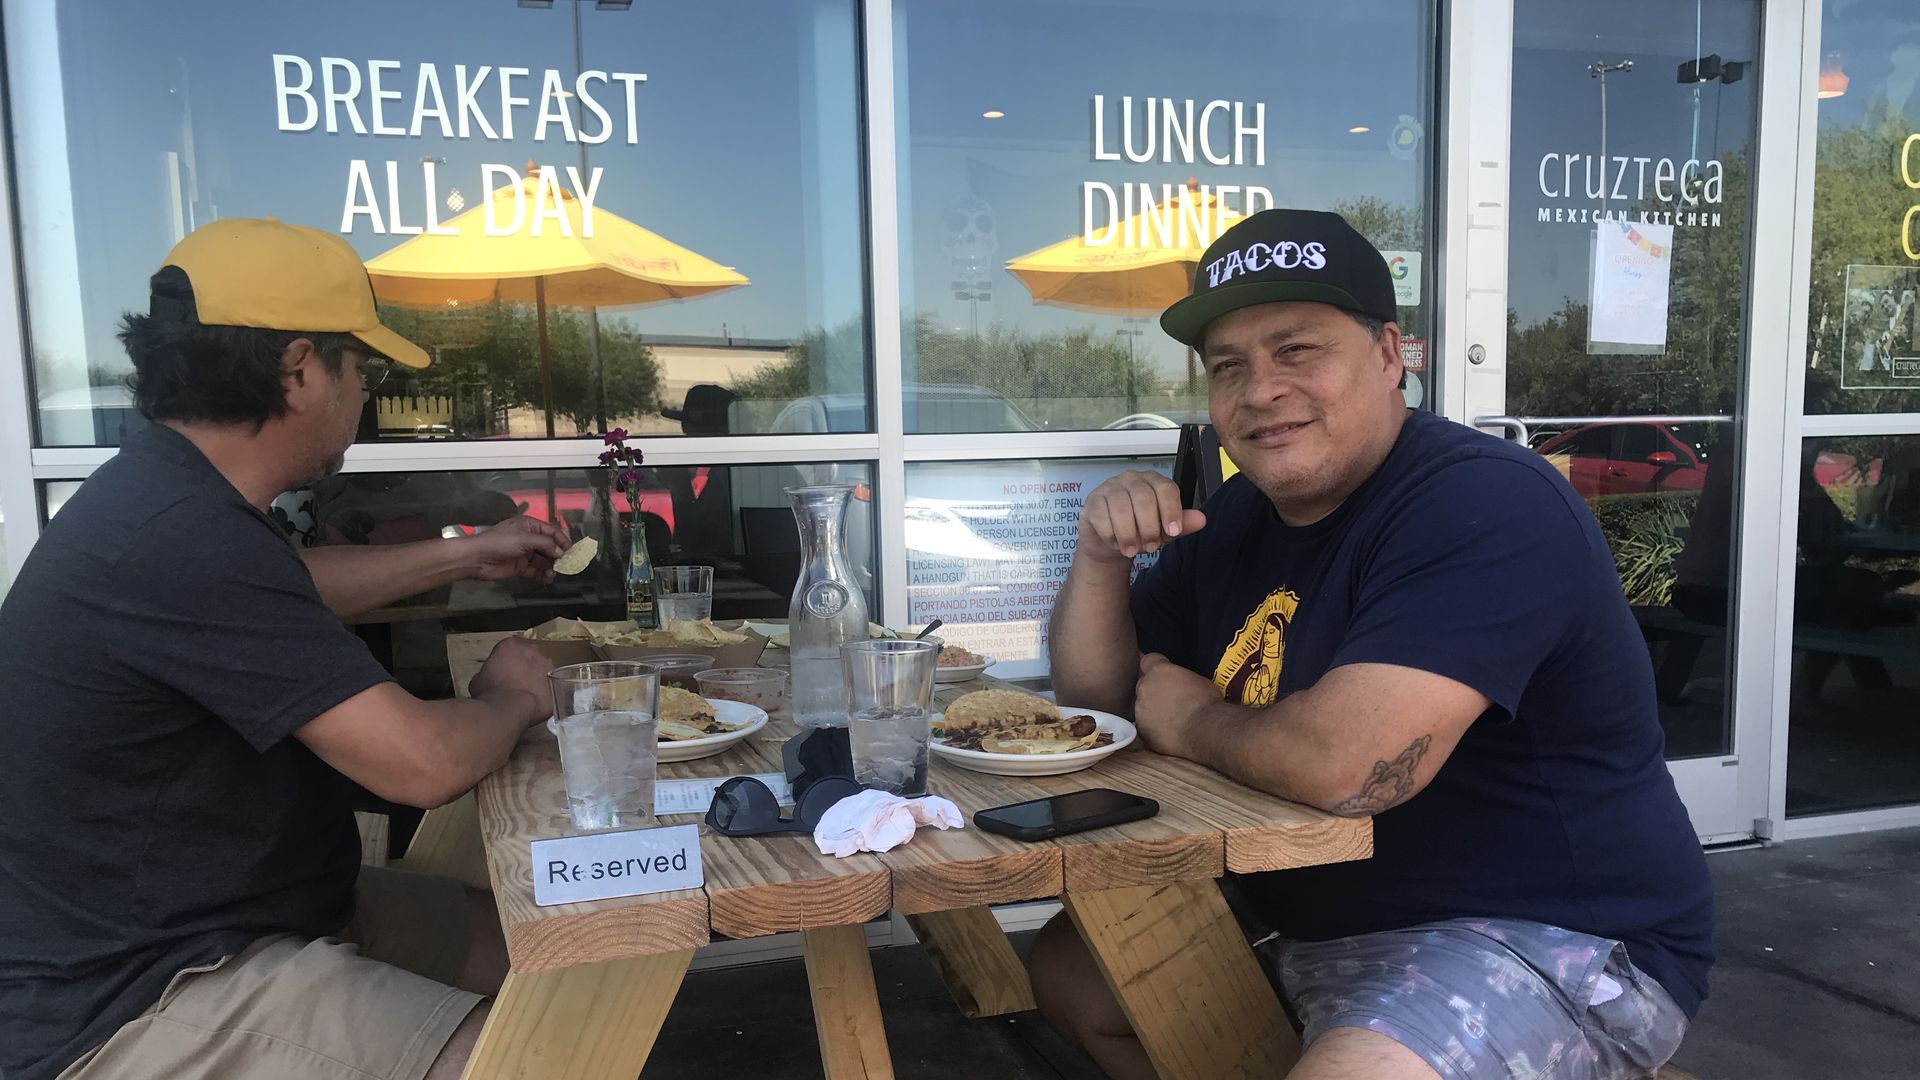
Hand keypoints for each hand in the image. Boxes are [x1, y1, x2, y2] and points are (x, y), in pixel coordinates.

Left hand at [462, 517, 569, 583]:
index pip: (552, 532)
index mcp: (530, 526)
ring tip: (553, 573)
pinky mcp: (521, 566)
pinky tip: (547, 579)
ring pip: (544, 560)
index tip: (571, 551)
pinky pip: (536, 570)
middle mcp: (529, 539)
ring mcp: (525, 553)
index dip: (562, 541)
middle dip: (558, 556)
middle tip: (566, 565)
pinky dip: (543, 575)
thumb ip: (545, 544)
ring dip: (551, 567)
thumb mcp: (524, 539)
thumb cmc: (499, 542)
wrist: (477, 558)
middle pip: (550, 547)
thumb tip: (561, 551)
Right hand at [469, 638, 552, 727]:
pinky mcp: (556, 681)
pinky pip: (553, 686)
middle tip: (517, 683)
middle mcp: (531, 650)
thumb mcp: (477, 680)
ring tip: (528, 694)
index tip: (505, 673)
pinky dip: (547, 693)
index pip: (510, 649)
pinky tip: (538, 703)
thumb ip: (486, 673)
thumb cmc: (489, 693)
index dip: (508, 662)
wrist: (507, 708)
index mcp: (510, 645)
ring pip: (544, 670)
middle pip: (530, 656)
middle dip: (526, 667)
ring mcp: (547, 665)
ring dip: (538, 679)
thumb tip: (489, 679)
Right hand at [1077, 471, 1206, 564]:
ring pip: (1121, 507)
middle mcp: (1132, 480)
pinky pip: (1101, 516)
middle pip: (1143, 497)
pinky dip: (1111, 535)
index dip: (1171, 510)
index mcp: (1153, 482)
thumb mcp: (1164, 530)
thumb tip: (1201, 520)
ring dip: (1129, 534)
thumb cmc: (1140, 530)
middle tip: (1151, 547)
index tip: (1173, 531)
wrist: (1111, 541)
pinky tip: (1115, 542)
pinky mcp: (1093, 501)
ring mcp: (1110, 488)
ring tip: (1132, 549)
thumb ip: (1182, 524)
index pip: (1165, 488)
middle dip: (1149, 527)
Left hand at [1133, 652, 1222, 758]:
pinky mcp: (1142, 730)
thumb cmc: (1206, 703)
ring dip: (1152, 710)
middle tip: (1170, 699)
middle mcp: (1145, 687)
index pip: (1148, 661)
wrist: (1204, 730)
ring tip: (1171, 719)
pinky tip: (1168, 732)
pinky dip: (1153, 728)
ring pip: (1142, 706)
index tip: (1163, 674)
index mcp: (1158, 671)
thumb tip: (1179, 683)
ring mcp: (1140, 710)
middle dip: (1153, 689)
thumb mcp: (1196, 680)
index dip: (1156, 667)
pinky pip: (1145, 726)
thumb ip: (1179, 677)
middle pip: (1143, 684)